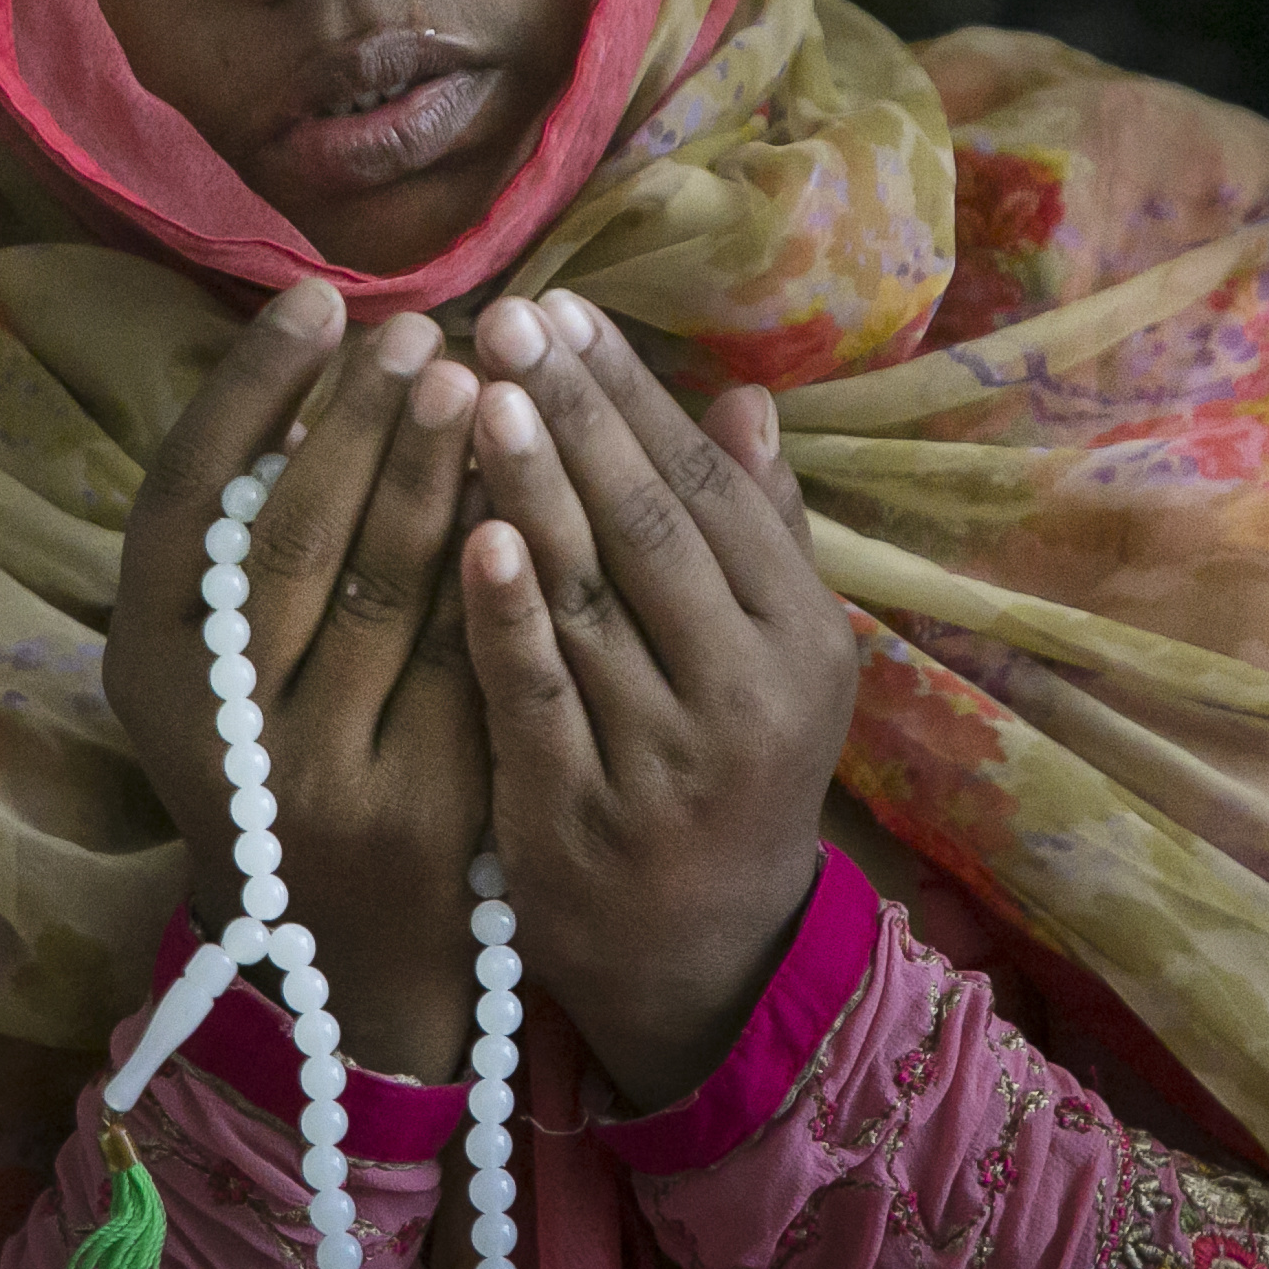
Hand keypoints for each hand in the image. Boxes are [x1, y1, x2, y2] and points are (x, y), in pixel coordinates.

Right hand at [106, 278, 492, 1080]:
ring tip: (485, 380)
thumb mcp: (226, 658)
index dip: (246, 392)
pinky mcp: (422, 810)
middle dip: (363, 421)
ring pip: (387, 595)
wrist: (346, 956)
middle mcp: (221, 723)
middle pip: (291, 540)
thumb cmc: (287, 751)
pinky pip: (468, 659)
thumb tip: (327, 355)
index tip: (316, 299)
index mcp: (147, 666)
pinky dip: (499, 566)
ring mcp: (321, 774)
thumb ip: (249, 534)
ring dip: (439, 475)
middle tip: (426, 328)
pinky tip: (536, 488)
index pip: (183, 499)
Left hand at [458, 291, 854, 1107]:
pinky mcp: (576, 815)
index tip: (569, 308)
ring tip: (479, 388)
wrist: (707, 960)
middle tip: (508, 316)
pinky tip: (469, 530)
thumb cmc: (734, 773)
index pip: (711, 490)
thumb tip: (743, 395)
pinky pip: (534, 694)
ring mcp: (660, 758)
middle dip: (578, 413)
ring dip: (531, 485)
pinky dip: (503, 611)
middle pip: (652, 527)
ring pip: (589, 598)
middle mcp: (744, 693)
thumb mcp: (780, 658)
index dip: (637, 395)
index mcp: (799, 639)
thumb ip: (760, 531)